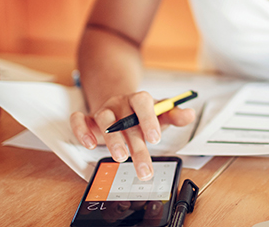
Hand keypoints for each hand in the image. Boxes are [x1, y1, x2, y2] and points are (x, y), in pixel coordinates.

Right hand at [69, 91, 195, 179]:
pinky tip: (89, 145)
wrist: (122, 106)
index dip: (148, 120)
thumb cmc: (143, 114)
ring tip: (121, 158)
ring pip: (104, 120)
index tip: (155, 139)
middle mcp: (120, 103)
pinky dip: (81, 130)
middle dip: (136, 146)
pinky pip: (78, 120)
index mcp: (139, 99)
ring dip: (112, 140)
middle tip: (144, 168)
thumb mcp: (160, 114)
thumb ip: (174, 115)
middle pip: (126, 121)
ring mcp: (103, 110)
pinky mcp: (88, 119)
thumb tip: (190, 114)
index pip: (143, 103)